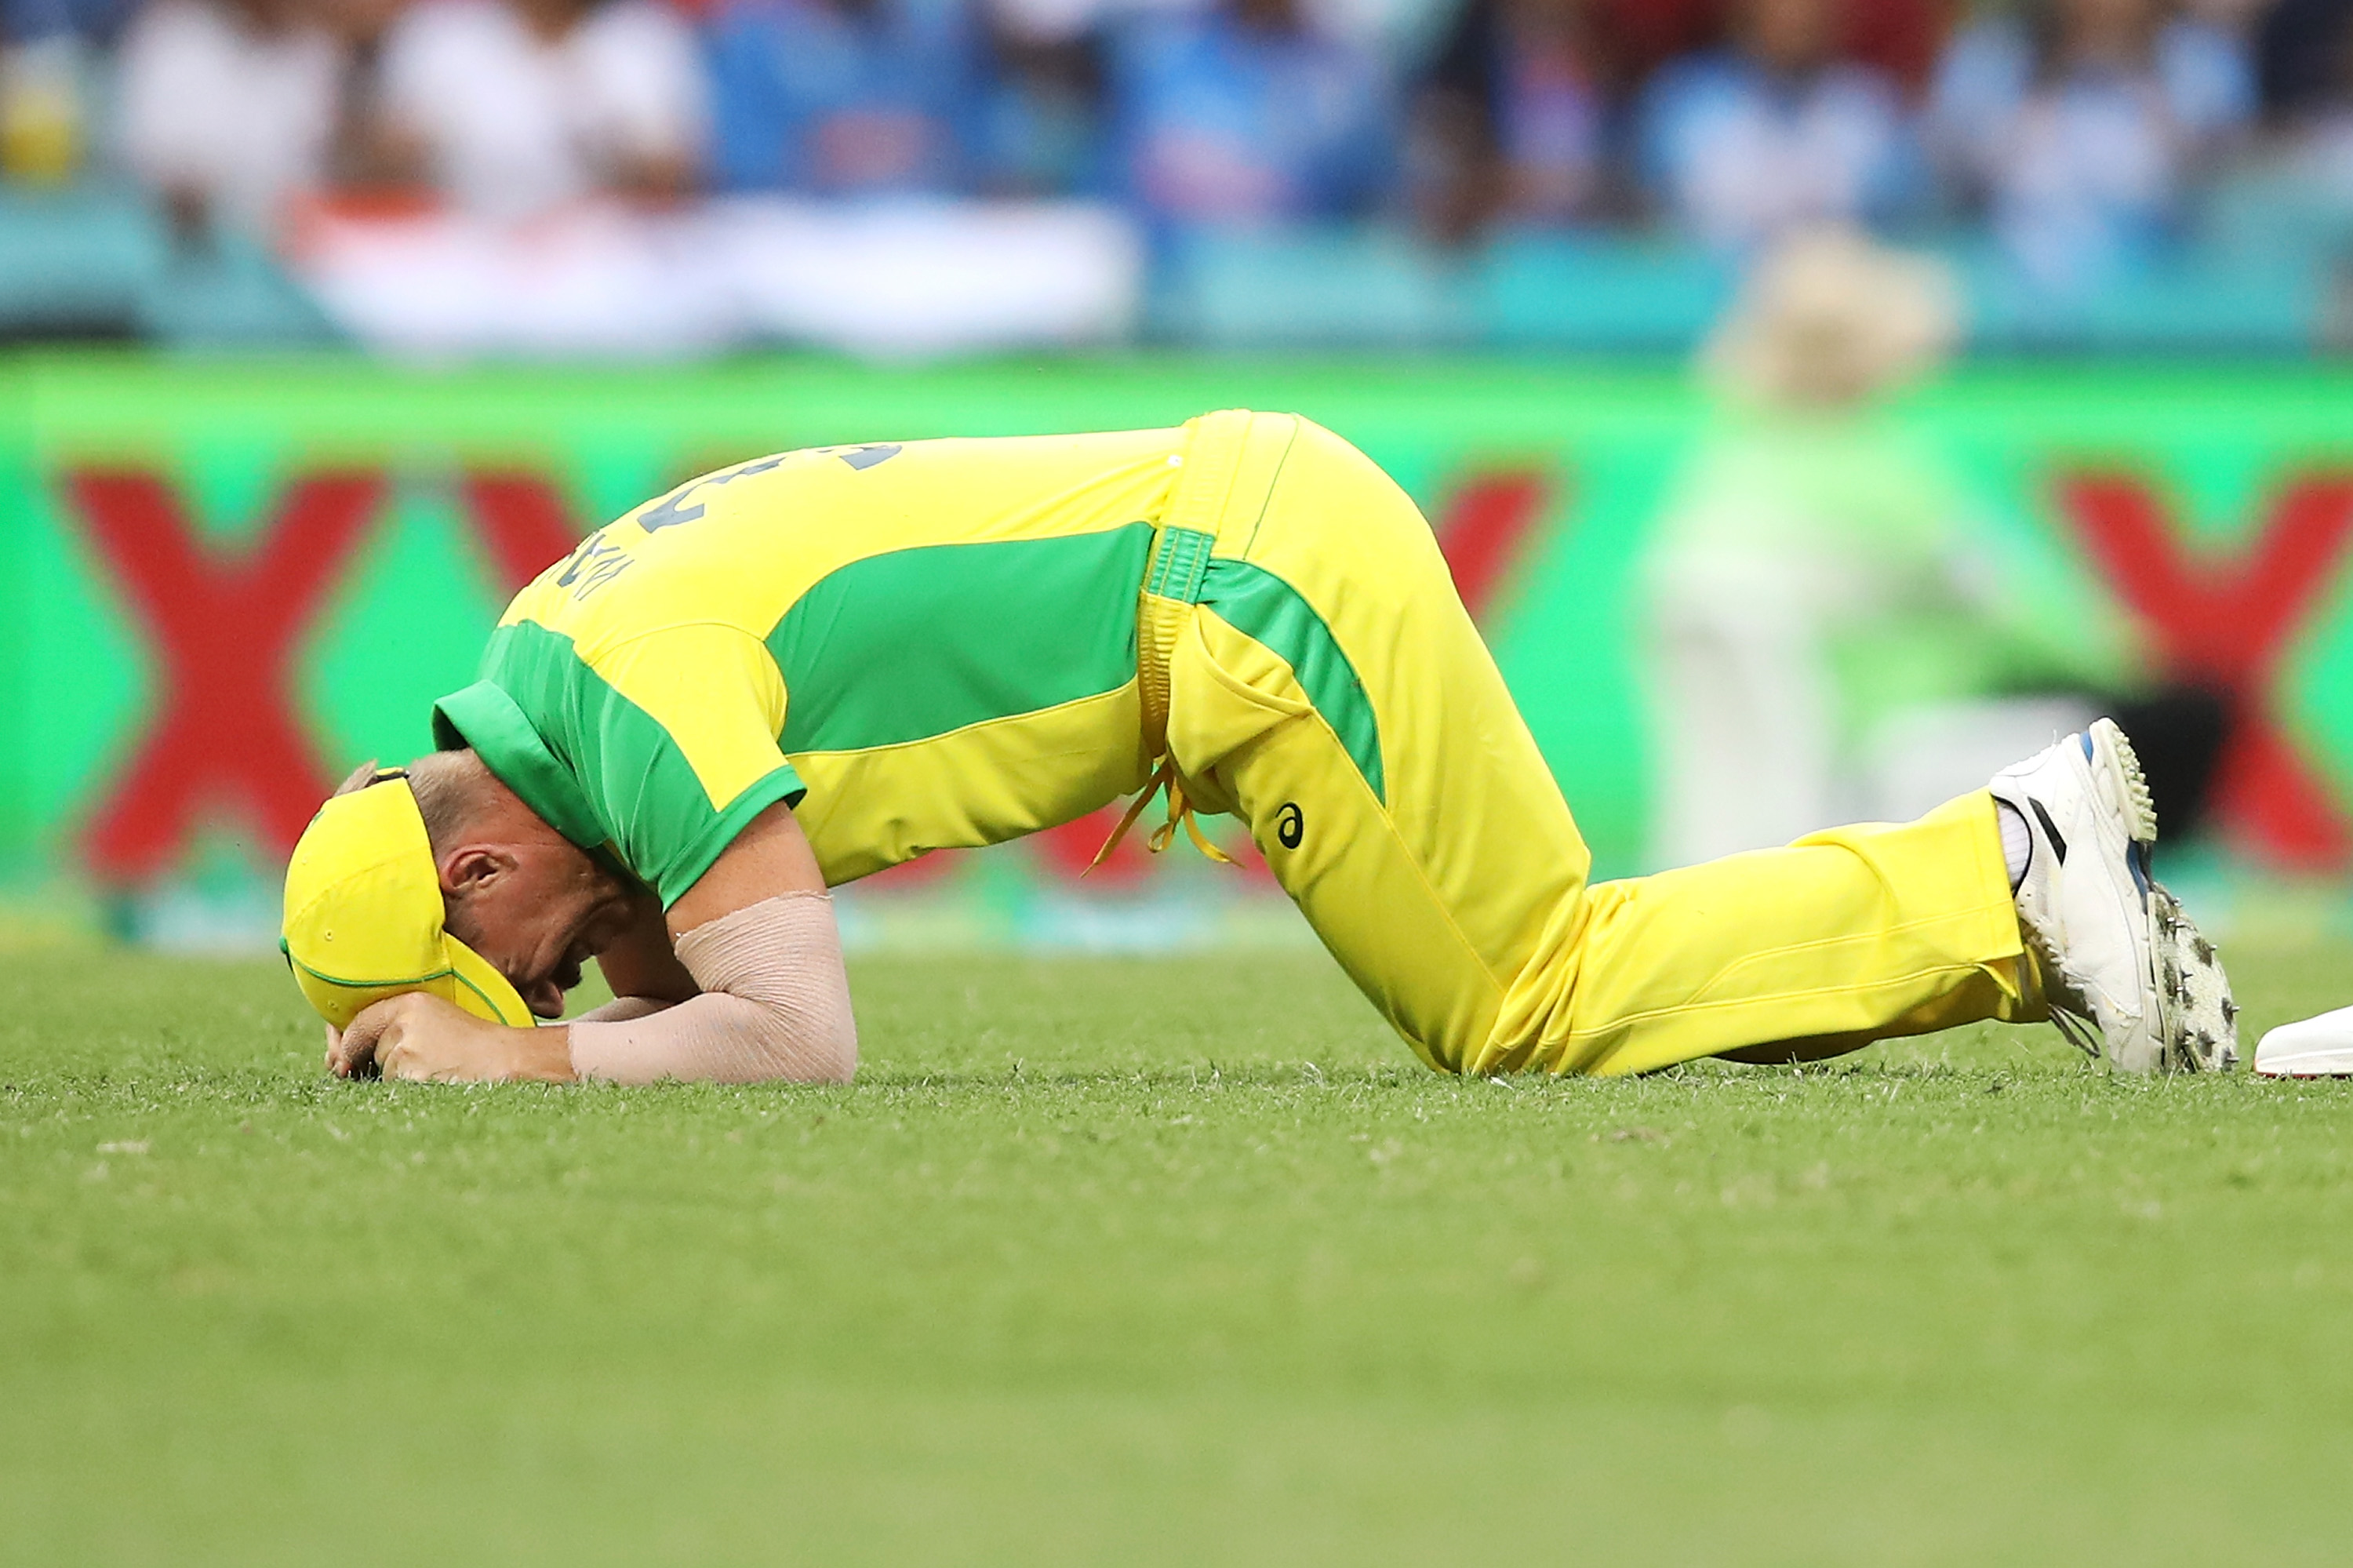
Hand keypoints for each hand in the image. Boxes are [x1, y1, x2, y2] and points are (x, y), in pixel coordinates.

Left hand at [328, 992, 574, 1083]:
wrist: (510, 1060)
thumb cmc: (476, 1044)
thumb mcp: (438, 1020)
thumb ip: (396, 1029)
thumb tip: (337, 1062)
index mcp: (411, 1001)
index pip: (360, 1022)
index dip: (346, 1044)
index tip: (342, 1062)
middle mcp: (403, 1020)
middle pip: (371, 1051)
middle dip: (381, 1065)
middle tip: (423, 1064)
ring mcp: (406, 1048)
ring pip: (383, 1073)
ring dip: (402, 1079)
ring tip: (441, 1071)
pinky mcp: (410, 1073)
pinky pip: (393, 1090)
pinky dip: (410, 1091)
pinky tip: (439, 1083)